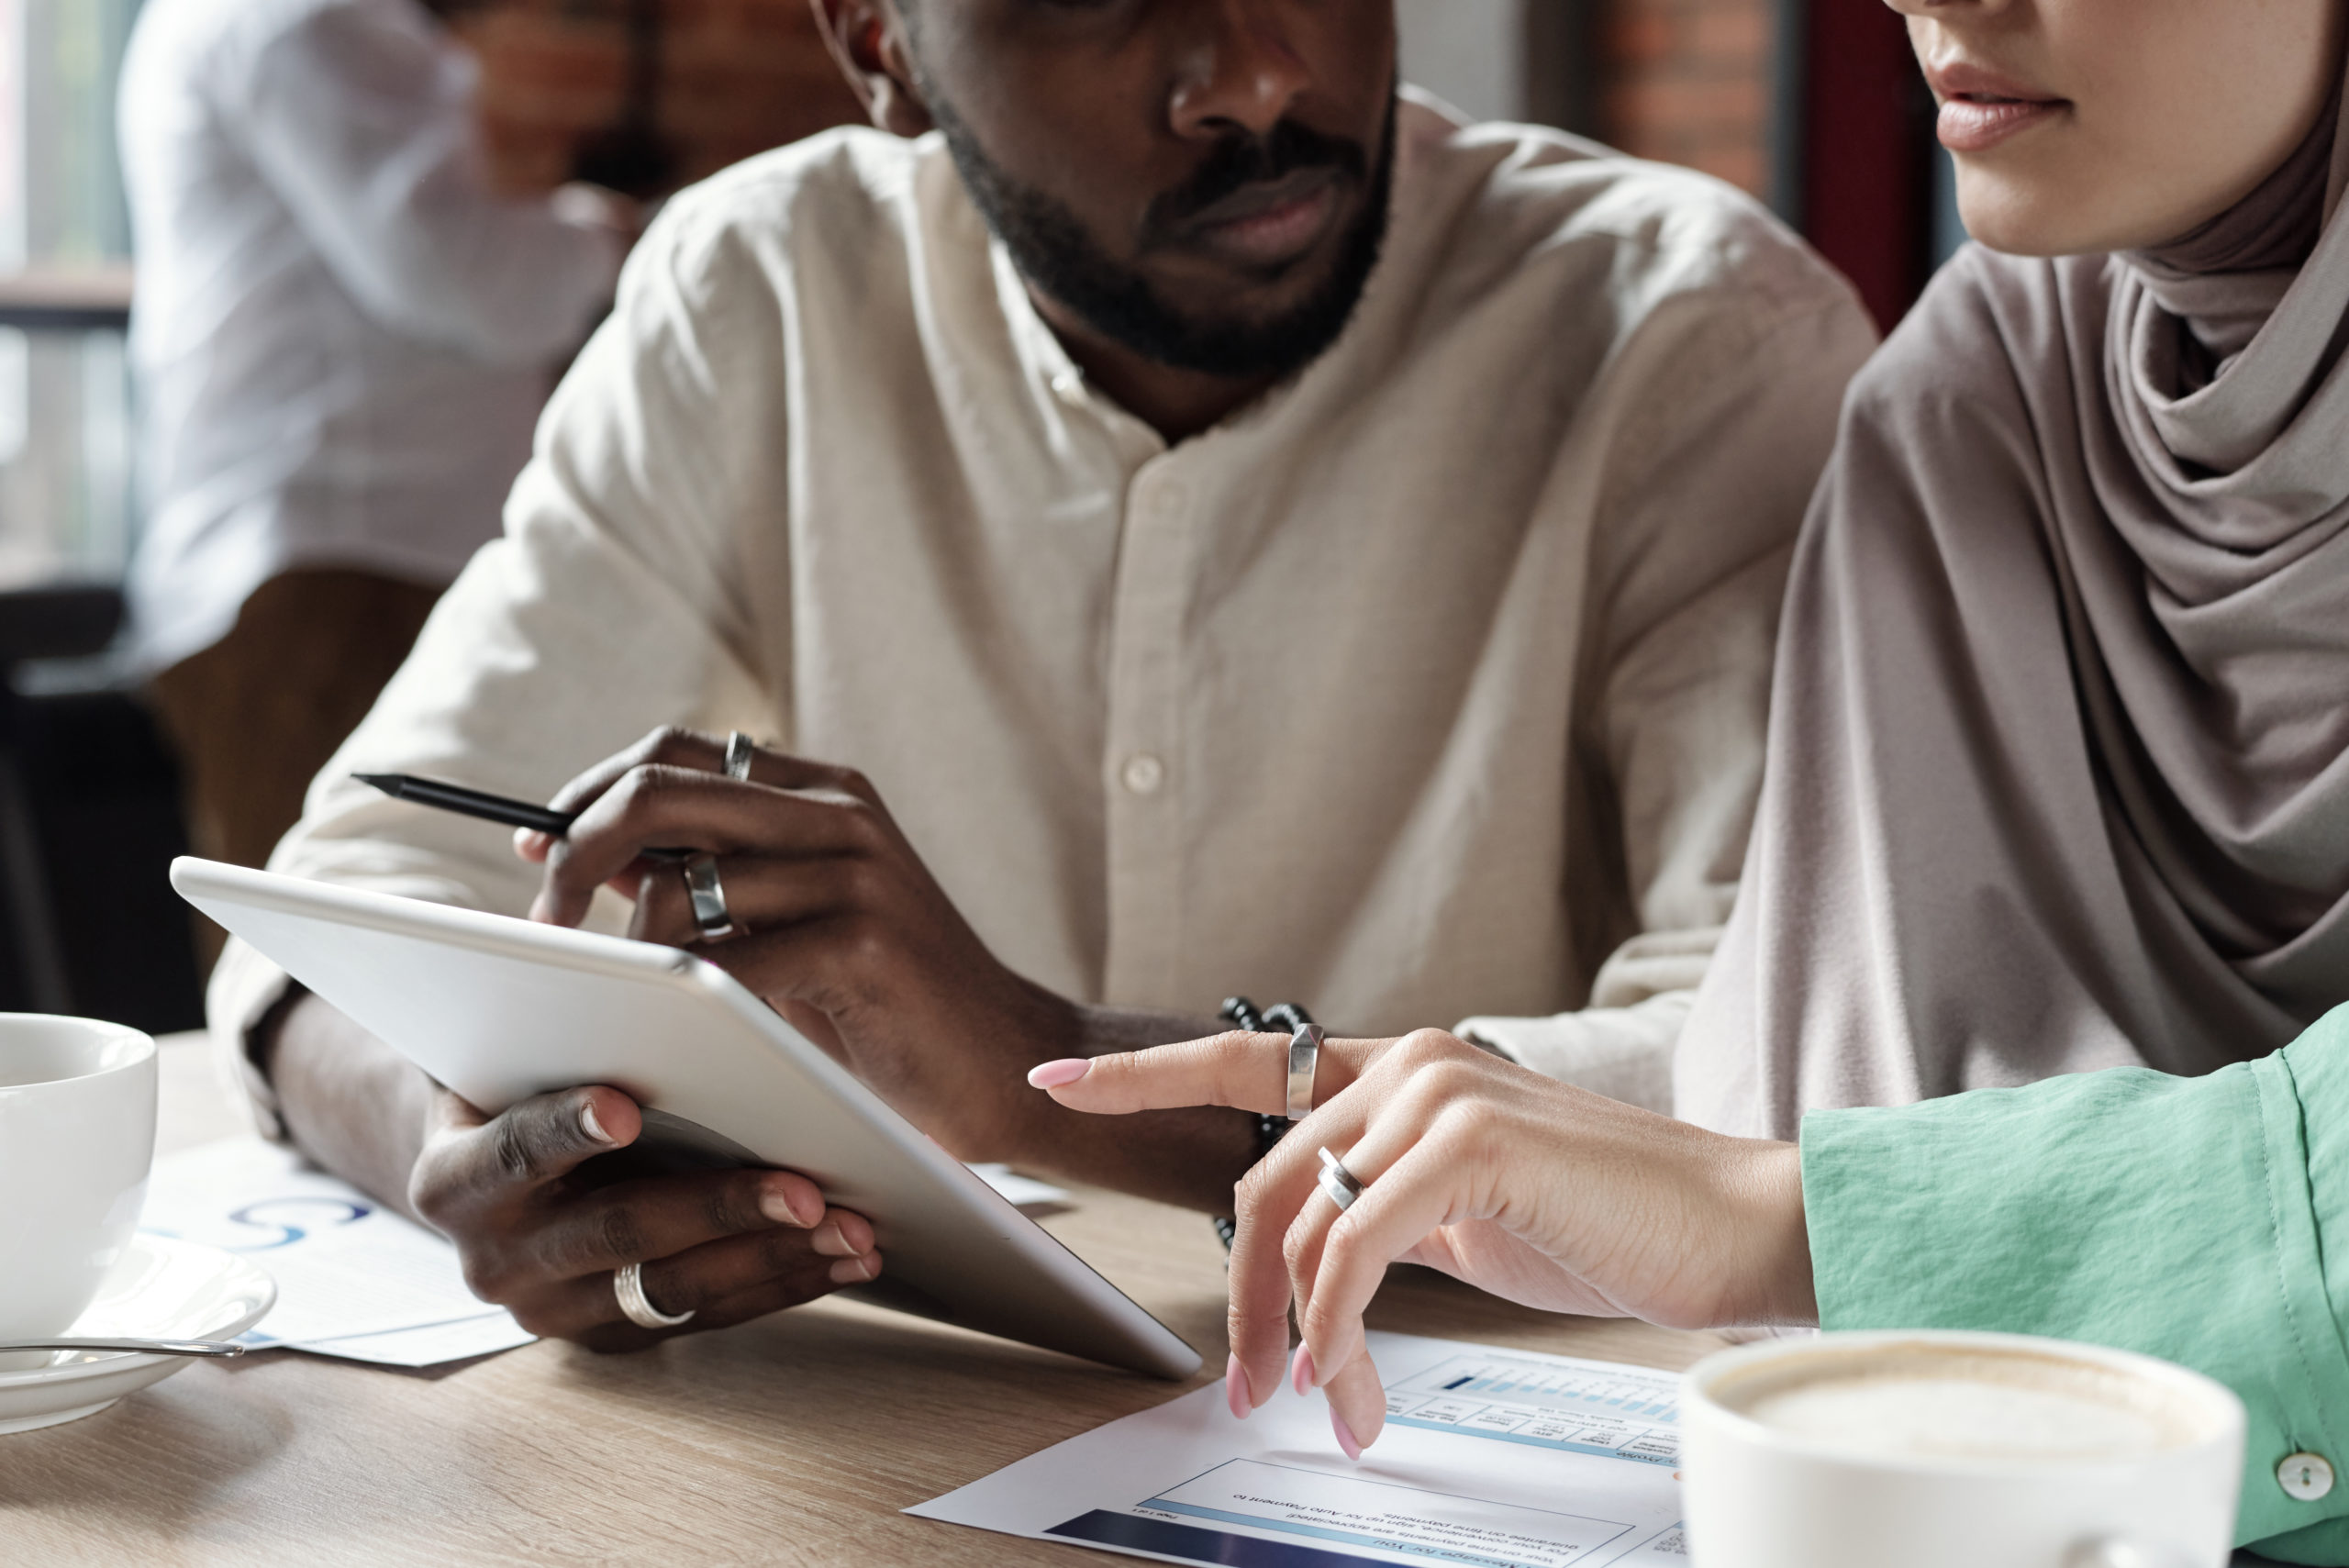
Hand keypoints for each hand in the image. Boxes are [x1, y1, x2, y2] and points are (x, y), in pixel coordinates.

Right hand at [408, 1080, 880, 1350]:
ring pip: (675, 1291)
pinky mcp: (614, 1339)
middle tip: (805, 1189)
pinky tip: (846, 1257)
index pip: (514, 1150)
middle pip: (618, 1232)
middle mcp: (495, 1263)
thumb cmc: (519, 1082)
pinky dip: (783, 1285)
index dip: (567, 1128)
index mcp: (454, 1181)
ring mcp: (555, 1312)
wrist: (491, 1175)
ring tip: (855, 1229)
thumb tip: (618, 972)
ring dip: (775, 1258)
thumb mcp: (513, 1054)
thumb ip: (550, 1033)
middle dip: (720, 1209)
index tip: (625, 1106)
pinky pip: (708, 1318)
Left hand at [516, 728, 1087, 1164]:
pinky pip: (723, 962)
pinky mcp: (863, 942)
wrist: (1009, 1064)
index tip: (536, 853)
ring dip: (627, 952)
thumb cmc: (886, 1006)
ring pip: (677, 884)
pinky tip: (677, 1034)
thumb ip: (708, 875)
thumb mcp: (791, 921)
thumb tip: (580, 850)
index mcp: (821, 791)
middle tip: (544, 925)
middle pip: (656, 791)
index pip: (670, 752)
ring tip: (627, 1004)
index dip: (586, 796)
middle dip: (574, 853)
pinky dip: (679, 1001)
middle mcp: (837, 813)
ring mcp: (855, 871)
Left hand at [1033, 1029, 1813, 1454]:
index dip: (1145, 1072)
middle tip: (1245, 1384)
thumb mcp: (1478, 1212)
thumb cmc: (1617, 1224)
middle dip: (1239, 1297)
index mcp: (1409, 1069)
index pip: (1252, 1058)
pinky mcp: (1469, 1145)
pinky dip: (1337, 1330)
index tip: (1058, 1079)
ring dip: (1298, 1335)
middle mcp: (1414, 1061)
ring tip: (1329, 1403)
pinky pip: (1352, 1252)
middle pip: (1262, 1181)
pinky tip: (1349, 1383)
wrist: (1740, 1228)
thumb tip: (1330, 1252)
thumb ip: (1396, 1206)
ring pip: (1300, 1224)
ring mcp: (1439, 1093)